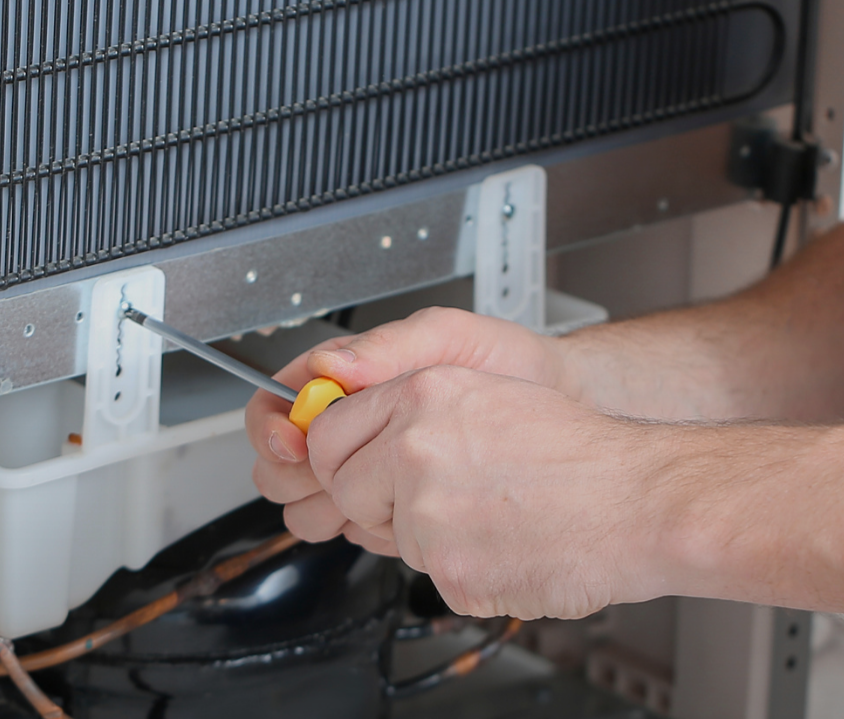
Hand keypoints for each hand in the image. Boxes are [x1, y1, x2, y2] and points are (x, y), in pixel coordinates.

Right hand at [246, 308, 567, 554]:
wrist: (555, 404)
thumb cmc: (503, 362)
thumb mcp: (447, 337)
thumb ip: (387, 347)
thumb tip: (328, 365)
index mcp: (347, 378)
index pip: (275, 404)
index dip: (272, 428)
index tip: (291, 443)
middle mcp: (351, 425)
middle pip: (280, 463)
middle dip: (296, 476)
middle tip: (334, 476)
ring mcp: (370, 468)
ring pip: (308, 504)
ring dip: (328, 508)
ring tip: (375, 495)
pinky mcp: (394, 505)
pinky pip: (354, 528)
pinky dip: (368, 528)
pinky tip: (401, 514)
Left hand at [296, 366, 672, 620]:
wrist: (637, 499)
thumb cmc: (575, 449)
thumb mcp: (482, 392)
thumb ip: (409, 409)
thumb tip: (354, 433)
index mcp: (422, 394)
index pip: (328, 432)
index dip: (338, 456)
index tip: (352, 466)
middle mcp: (415, 447)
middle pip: (342, 488)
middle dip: (374, 501)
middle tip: (429, 498)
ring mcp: (428, 511)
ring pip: (389, 535)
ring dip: (427, 534)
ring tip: (489, 514)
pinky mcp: (449, 569)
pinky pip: (430, 574)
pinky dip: (464, 568)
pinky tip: (506, 542)